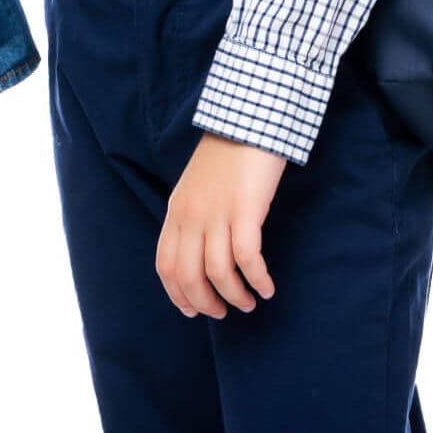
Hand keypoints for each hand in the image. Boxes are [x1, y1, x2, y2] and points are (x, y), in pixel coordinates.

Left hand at [156, 133, 285, 318]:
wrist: (247, 120)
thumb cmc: (227, 156)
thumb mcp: (197, 187)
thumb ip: (192, 217)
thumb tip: (199, 256)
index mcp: (177, 210)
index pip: (166, 265)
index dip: (178, 295)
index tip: (195, 310)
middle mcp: (191, 215)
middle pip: (188, 276)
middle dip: (206, 303)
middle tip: (224, 312)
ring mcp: (217, 213)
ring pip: (218, 273)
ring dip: (235, 296)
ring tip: (249, 301)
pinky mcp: (245, 210)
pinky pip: (248, 259)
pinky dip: (257, 280)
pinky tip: (267, 288)